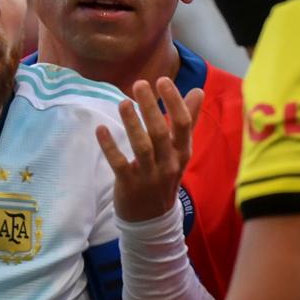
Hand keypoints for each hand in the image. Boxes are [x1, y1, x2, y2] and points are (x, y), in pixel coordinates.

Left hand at [96, 77, 203, 221]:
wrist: (152, 219)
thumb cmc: (166, 176)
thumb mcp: (180, 151)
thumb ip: (188, 120)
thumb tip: (198, 90)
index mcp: (182, 152)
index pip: (183, 124)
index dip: (174, 101)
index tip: (162, 80)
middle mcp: (169, 163)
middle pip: (160, 132)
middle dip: (150, 107)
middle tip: (139, 84)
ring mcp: (149, 175)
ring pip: (141, 147)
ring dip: (132, 123)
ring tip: (122, 103)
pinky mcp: (129, 184)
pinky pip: (119, 163)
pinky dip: (109, 146)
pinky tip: (100, 129)